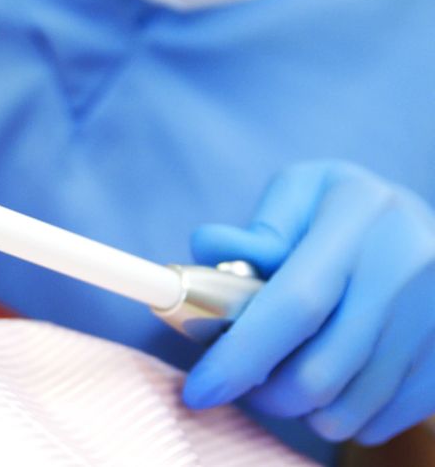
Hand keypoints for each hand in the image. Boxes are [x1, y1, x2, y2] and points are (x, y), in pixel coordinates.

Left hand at [184, 161, 434, 444]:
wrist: (425, 228)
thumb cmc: (343, 212)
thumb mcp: (300, 194)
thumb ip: (254, 230)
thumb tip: (209, 253)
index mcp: (359, 215)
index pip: (296, 302)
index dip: (242, 354)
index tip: (201, 387)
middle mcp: (407, 265)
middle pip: (320, 370)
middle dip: (264, 392)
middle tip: (245, 382)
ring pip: (348, 406)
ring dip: (300, 409)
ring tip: (284, 379)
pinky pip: (379, 419)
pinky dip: (340, 417)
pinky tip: (329, 386)